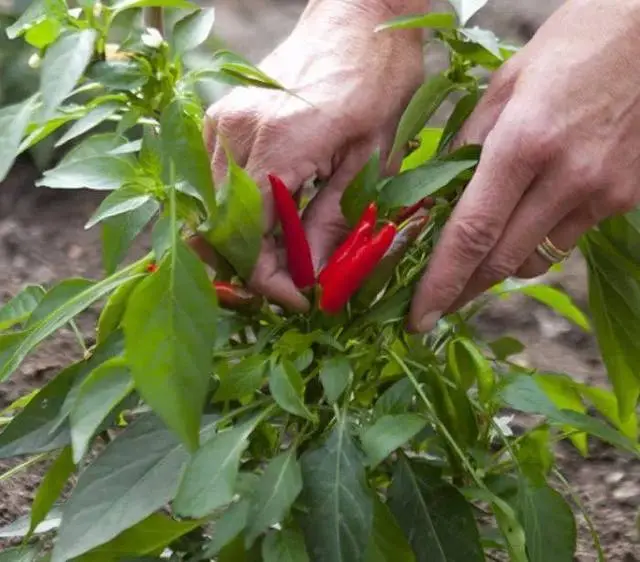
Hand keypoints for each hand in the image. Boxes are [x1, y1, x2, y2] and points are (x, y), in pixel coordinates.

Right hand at [201, 0, 425, 310]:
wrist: (359, 11)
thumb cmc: (378, 76)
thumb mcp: (372, 158)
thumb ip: (333, 220)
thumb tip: (311, 275)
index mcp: (277, 144)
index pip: (249, 241)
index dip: (270, 282)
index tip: (303, 299)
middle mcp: (234, 132)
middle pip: (219, 231)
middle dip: (252, 268)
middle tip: (295, 283)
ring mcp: (221, 122)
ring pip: (210, 212)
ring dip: (245, 244)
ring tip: (289, 256)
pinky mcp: (222, 118)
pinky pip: (215, 185)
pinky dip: (239, 216)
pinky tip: (275, 222)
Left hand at [409, 0, 639, 331]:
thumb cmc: (576, 43)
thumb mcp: (507, 82)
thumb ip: (470, 142)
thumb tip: (441, 193)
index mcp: (523, 143)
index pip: (471, 233)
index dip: (441, 283)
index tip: (419, 315)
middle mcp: (565, 177)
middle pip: (501, 261)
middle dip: (463, 291)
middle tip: (437, 306)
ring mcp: (602, 192)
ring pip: (535, 260)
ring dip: (499, 268)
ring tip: (476, 262)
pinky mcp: (626, 197)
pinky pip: (567, 240)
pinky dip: (537, 242)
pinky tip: (526, 224)